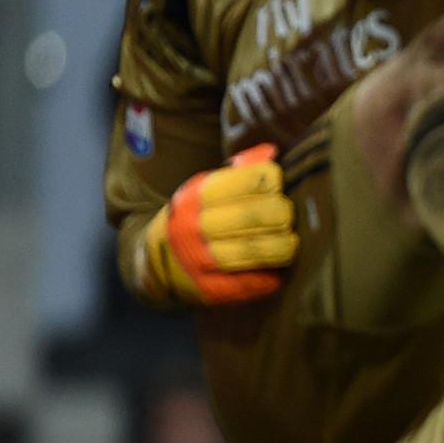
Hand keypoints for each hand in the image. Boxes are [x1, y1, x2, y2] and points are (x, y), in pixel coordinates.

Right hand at [140, 148, 296, 304]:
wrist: (155, 263)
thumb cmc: (195, 219)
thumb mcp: (207, 188)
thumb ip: (240, 170)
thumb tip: (272, 153)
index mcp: (197, 195)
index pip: (252, 180)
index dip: (274, 182)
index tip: (278, 188)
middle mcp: (194, 225)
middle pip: (260, 214)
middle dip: (284, 215)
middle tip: (288, 218)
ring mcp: (200, 260)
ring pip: (260, 250)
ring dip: (284, 246)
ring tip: (288, 243)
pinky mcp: (210, 290)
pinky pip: (254, 282)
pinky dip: (272, 276)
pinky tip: (275, 270)